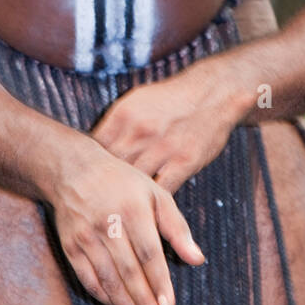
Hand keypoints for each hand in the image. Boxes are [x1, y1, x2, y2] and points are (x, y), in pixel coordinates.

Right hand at [47, 142, 205, 304]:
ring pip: (107, 279)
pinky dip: (103, 296)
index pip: (148, 253)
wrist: (73, 170)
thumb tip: (198, 260)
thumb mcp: (155, 195)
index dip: (159, 282)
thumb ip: (177, 228)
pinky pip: (87, 277)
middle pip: (128, 271)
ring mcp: (86, 237)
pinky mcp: (70, 246)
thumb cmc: (123, 183)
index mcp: (133, 210)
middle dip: (144, 303)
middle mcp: (108, 224)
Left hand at [89, 59, 240, 194]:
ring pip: (134, 182)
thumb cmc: (172, 99)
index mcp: (124, 114)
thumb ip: (116, 124)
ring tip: (122, 212)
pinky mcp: (184, 161)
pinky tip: (150, 208)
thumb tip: (94, 146)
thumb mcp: (137, 100)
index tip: (91, 178)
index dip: (91, 166)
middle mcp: (140, 131)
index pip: (96, 148)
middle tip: (102, 201)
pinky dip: (154, 202)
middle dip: (106, 185)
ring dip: (128, 198)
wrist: (214, 92)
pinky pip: (163, 190)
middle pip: (112, 168)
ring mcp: (162, 147)